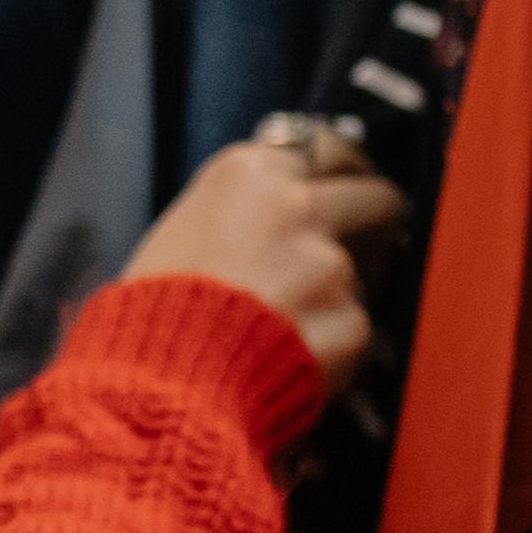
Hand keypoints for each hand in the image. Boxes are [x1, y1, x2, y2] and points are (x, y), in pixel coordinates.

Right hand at [123, 131, 404, 393]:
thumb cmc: (155, 313)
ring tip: (284, 328)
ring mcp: (329, 263)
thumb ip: (246, 208)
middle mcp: (296, 206)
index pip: (327, 150)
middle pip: (375, 197)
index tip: (351, 187)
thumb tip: (293, 207)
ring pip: (363, 273)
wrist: (161, 382)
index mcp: (249, 173)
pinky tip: (288, 359)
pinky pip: (355, 330)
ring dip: (339, 295)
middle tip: (364, 248)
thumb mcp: (184, 228)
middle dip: (375, 224)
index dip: (344, 174)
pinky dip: (334, 348)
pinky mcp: (351, 320)